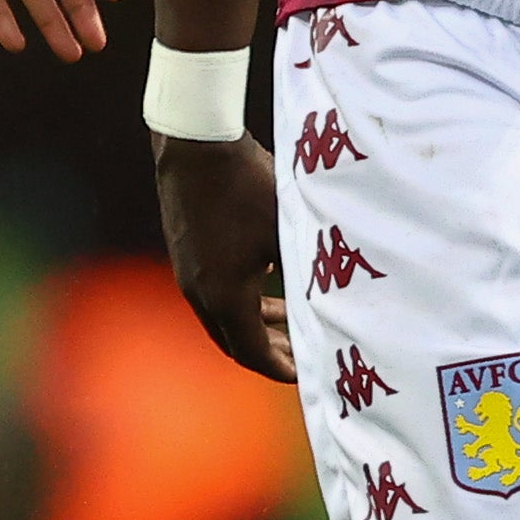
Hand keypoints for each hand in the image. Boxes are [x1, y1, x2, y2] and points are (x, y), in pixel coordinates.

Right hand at [153, 134, 293, 379]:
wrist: (195, 145)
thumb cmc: (248, 186)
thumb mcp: (286, 233)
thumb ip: (304, 275)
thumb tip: (336, 304)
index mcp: (226, 296)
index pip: (253, 354)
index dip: (282, 369)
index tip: (307, 374)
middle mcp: (199, 292)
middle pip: (233, 342)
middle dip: (269, 352)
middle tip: (301, 355)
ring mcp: (187, 273)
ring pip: (221, 317)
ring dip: (254, 324)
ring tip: (286, 320)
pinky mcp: (184, 253)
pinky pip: (212, 294)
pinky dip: (239, 301)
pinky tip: (263, 280)